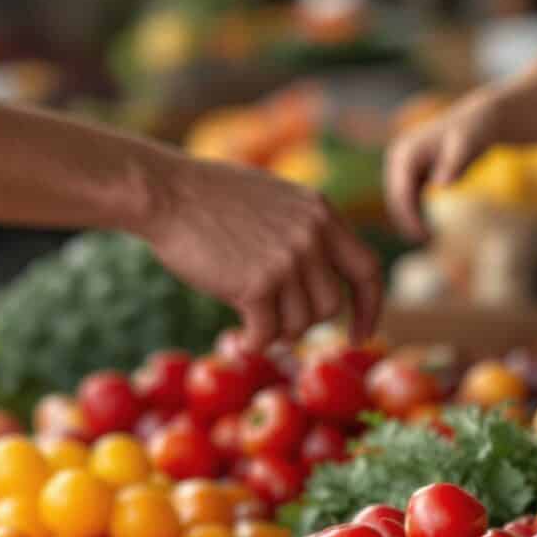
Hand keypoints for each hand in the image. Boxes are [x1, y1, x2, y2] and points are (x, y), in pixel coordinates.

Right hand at [134, 152, 381, 348]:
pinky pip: (267, 335)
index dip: (370, 308)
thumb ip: (306, 232)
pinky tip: (237, 336)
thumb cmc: (210, 200)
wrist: (166, 193)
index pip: (368, 269)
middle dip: (305, 321)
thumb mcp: (276, 201)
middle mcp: (313, 235)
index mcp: (322, 213)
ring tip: (248, 317)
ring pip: (300, 324)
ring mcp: (288, 259)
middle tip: (274, 320)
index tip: (362, 334)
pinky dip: (252, 343)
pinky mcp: (258, 284)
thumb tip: (323, 283)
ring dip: (274, 330)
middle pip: (331, 306)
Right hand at [382, 94, 499, 237]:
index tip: (423, 237)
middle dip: (406, 221)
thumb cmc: (474, 133)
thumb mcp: (467, 147)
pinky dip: (414, 211)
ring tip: (427, 237)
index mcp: (405, 152)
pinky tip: (428, 226)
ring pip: (399, 198)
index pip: (400, 192)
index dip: (408, 217)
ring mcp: (402, 162)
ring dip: (409, 218)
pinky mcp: (410, 169)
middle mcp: (397, 155)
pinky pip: (407, 195)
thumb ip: (453, 166)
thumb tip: (440, 187)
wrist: (479, 121)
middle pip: (395, 197)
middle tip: (425, 241)